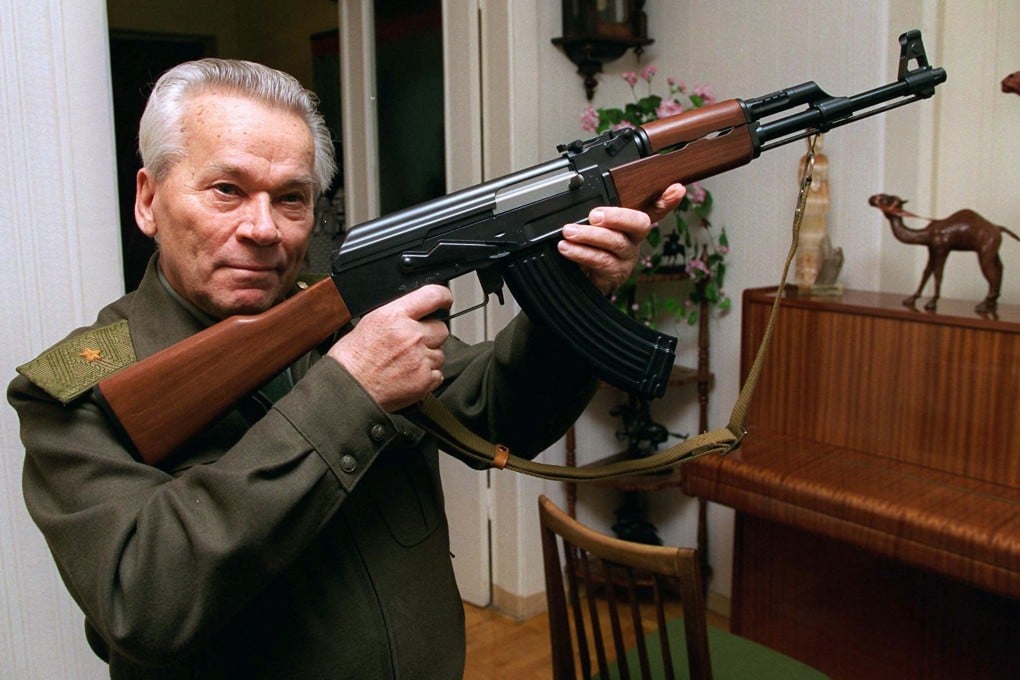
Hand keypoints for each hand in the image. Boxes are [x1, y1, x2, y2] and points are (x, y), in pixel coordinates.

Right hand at [327, 285, 451, 411]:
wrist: (347, 390)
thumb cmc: (351, 360)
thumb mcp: (368, 322)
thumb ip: (396, 314)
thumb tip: (414, 310)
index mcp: (394, 316)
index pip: (432, 296)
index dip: (443, 297)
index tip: (445, 300)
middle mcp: (410, 335)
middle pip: (441, 328)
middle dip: (430, 335)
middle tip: (413, 344)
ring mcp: (420, 358)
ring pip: (440, 353)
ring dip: (428, 357)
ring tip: (405, 363)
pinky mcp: (425, 380)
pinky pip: (438, 374)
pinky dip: (427, 376)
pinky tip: (408, 376)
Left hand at [556, 183, 685, 293]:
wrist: (579, 278)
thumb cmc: (588, 247)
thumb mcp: (589, 226)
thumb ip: (593, 214)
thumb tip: (579, 197)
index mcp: (630, 224)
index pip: (654, 208)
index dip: (667, 200)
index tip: (676, 189)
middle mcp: (633, 239)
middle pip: (638, 224)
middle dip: (617, 217)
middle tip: (594, 215)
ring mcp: (626, 257)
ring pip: (616, 243)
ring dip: (590, 236)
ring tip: (569, 232)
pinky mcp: (615, 273)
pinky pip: (601, 261)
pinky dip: (581, 253)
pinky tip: (568, 248)